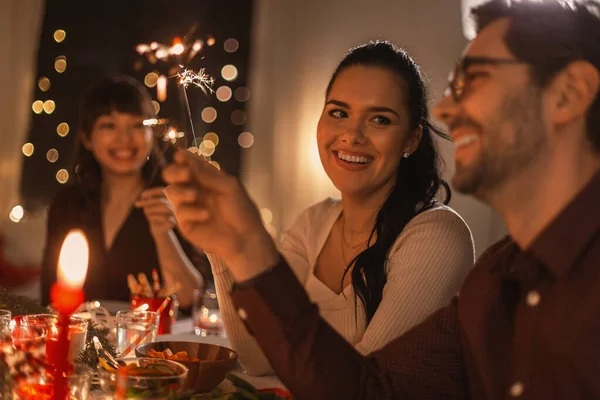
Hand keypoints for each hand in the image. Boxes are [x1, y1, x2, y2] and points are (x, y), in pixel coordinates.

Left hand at [134, 187, 176, 235]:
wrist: (159, 229)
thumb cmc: (153, 214)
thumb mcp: (148, 205)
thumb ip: (147, 199)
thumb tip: (144, 196)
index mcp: (169, 197)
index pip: (162, 191)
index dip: (152, 192)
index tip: (142, 195)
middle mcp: (174, 204)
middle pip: (161, 201)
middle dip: (148, 202)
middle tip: (136, 204)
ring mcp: (175, 213)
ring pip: (164, 208)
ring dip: (150, 209)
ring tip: (145, 212)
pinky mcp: (174, 222)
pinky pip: (164, 218)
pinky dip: (153, 217)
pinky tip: (150, 219)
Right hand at [162, 150, 278, 281]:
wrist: (245, 236)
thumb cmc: (241, 210)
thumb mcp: (228, 187)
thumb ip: (207, 174)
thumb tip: (186, 160)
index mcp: (205, 178)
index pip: (188, 163)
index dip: (183, 158)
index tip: (181, 156)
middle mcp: (193, 189)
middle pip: (171, 175)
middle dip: (174, 171)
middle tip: (185, 174)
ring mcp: (188, 206)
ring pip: (170, 192)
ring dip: (181, 191)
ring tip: (195, 195)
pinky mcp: (185, 223)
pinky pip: (179, 212)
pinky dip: (192, 211)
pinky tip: (206, 215)